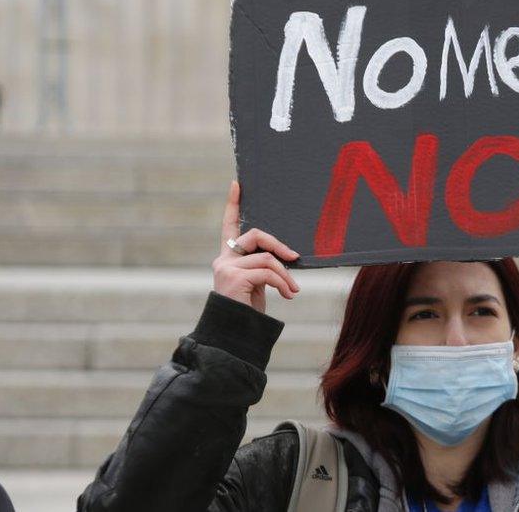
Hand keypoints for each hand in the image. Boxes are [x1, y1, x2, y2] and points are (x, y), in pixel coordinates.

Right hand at [213, 181, 299, 312]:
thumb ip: (263, 265)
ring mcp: (226, 268)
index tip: (237, 184)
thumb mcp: (257, 283)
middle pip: (255, 235)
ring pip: (266, 257)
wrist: (235, 334)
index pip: (228, 226)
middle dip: (279, 244)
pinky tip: (287, 295)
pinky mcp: (234, 277)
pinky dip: (282, 282)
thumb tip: (287, 255)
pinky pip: (267, 272)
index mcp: (228, 258)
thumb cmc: (248, 311)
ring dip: (285, 274)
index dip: (233, 204)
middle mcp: (223, 259)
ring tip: (293, 290)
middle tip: (295, 257)